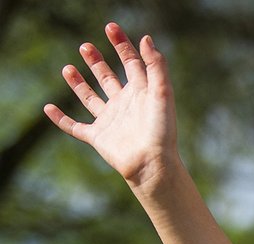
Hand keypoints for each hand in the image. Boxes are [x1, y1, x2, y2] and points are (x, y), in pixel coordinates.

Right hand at [44, 22, 178, 190]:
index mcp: (141, 93)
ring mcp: (110, 121)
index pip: (131, 64)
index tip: (110, 28)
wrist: (152, 163)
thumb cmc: (161, 130)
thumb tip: (145, 39)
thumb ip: (156, 66)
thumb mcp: (162, 93)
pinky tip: (48, 108)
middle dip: (97, 62)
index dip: (122, 45)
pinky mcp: (98, 137)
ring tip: (68, 68)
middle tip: (86, 46)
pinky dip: (61, 119)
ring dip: (79, 83)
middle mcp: (124, 105)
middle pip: (108, 78)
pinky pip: (75, 127)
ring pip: (91, 99)